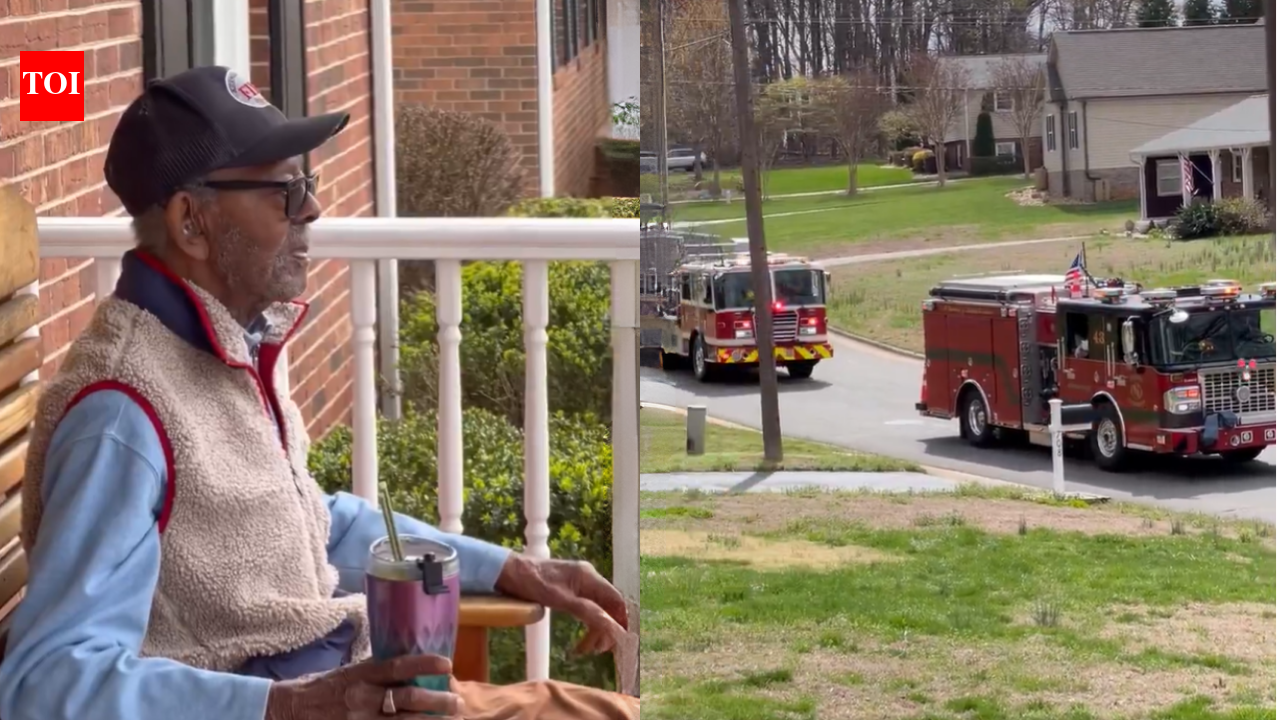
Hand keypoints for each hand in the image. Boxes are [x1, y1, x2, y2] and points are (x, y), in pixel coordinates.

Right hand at [264, 654, 461, 718]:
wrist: (287, 711)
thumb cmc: (319, 689)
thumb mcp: (347, 672)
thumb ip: (375, 671)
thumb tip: (408, 664)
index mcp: (360, 675)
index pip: (397, 666)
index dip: (424, 664)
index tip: (447, 664)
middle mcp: (362, 698)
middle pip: (407, 699)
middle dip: (437, 702)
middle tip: (458, 703)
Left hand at [496, 555, 629, 655]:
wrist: (509, 572)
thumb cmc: (532, 583)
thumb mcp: (560, 600)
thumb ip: (587, 611)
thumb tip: (612, 626)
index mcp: (588, 576)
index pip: (615, 599)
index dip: (621, 620)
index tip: (618, 640)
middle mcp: (588, 578)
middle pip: (608, 606)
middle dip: (606, 629)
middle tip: (597, 650)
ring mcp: (580, 584)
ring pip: (598, 610)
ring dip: (596, 630)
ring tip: (586, 649)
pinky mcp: (571, 591)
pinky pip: (588, 609)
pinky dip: (587, 624)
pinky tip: (582, 639)